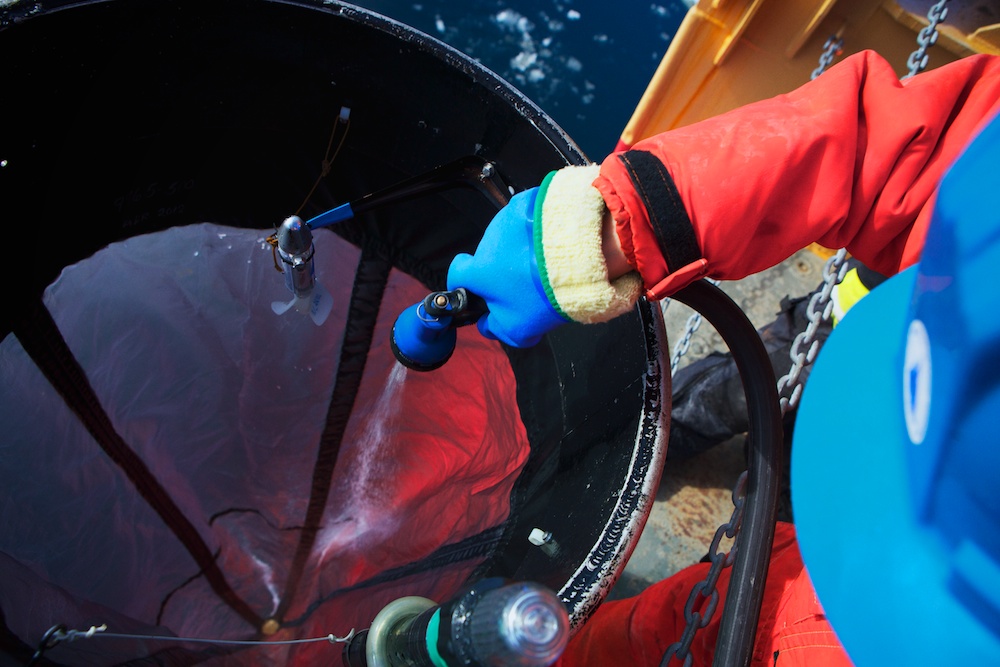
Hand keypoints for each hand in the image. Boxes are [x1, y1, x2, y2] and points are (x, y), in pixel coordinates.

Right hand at [447, 187, 568, 346]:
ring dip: (521, 250)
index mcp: (479, 272)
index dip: (462, 281)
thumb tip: (488, 325)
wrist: (578, 257)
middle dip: (502, 269)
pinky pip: (528, 220)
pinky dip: (536, 231)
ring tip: (547, 264)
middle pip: (488, 257)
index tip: (474, 287)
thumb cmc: (544, 293)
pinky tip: (554, 245)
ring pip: (509, 239)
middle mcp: (488, 242)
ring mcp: (508, 221)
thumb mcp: (518, 328)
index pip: (457, 273)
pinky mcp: (529, 206)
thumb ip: (496, 329)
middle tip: (528, 283)